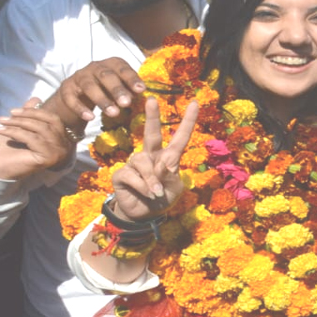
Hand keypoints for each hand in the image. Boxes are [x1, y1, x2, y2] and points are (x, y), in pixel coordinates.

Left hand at [0, 97, 74, 179]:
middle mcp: (63, 146)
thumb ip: (30, 114)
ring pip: (41, 129)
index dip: (35, 111)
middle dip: (26, 116)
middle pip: (48, 123)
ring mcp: (57, 153)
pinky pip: (33, 139)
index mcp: (59, 138)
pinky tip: (2, 131)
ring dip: (19, 123)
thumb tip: (36, 98)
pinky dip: (16, 132)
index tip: (14, 110)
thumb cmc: (10, 148)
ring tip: (2, 121)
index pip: (53, 119)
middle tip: (8, 115)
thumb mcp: (21, 126)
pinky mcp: (48, 158)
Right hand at [44, 57, 144, 127]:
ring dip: (102, 99)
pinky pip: (71, 97)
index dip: (131, 78)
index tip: (141, 90)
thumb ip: (129, 91)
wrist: (75, 96)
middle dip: (117, 89)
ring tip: (114, 113)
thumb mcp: (118, 89)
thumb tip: (147, 98)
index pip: (122, 68)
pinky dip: (80, 108)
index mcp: (111, 64)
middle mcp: (94, 67)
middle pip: (106, 75)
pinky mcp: (66, 89)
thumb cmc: (104, 90)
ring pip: (89, 85)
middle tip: (127, 104)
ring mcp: (79, 77)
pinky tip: (90, 118)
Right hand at [109, 97, 198, 221]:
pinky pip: (132, 175)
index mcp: (169, 158)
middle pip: (152, 134)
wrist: (144, 216)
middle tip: (151, 100)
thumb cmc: (163, 199)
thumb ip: (169, 177)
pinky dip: (142, 187)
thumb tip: (160, 165)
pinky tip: (146, 194)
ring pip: (142, 161)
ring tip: (156, 193)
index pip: (180, 137)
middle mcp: (151, 156)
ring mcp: (135, 164)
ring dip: (152, 179)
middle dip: (152, 117)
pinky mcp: (122, 174)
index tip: (195, 103)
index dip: (188, 121)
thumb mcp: (173, 190)